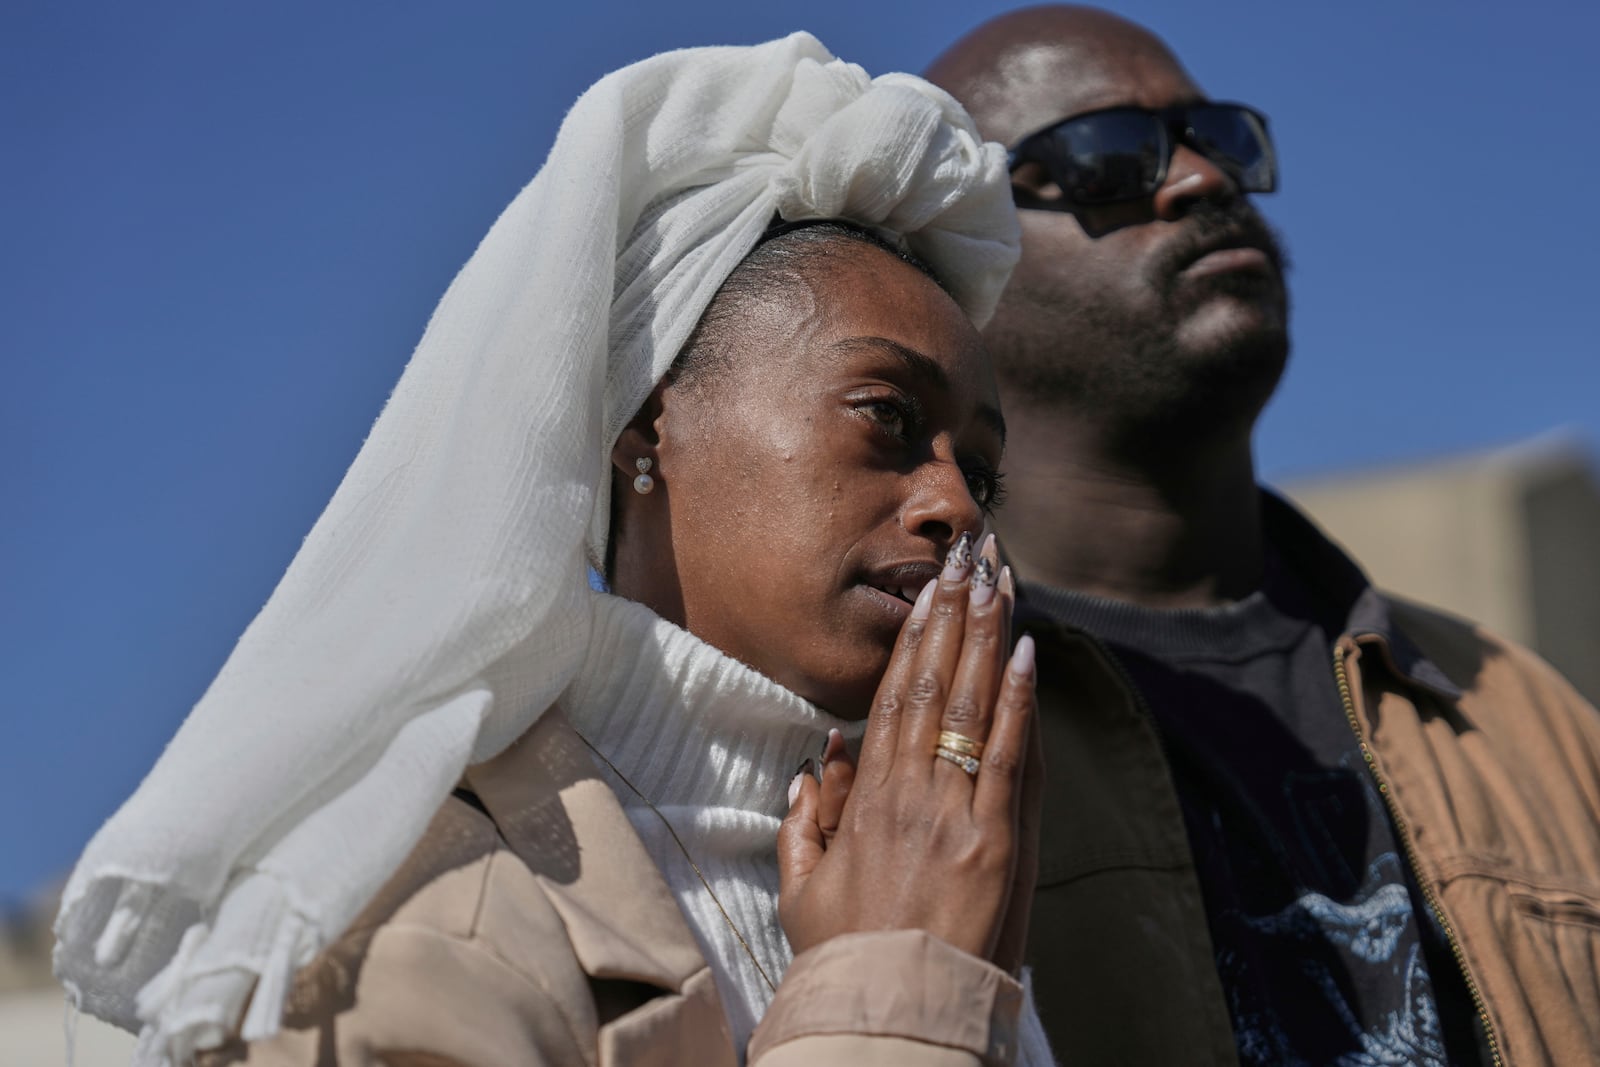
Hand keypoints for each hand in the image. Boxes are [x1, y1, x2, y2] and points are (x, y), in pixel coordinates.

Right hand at [777, 534, 1037, 961]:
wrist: (894, 1013)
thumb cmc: (848, 959)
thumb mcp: (802, 893)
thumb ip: (802, 827)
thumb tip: (813, 770)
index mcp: (863, 802)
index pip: (892, 702)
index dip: (912, 643)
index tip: (925, 596)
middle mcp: (909, 794)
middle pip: (934, 688)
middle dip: (953, 620)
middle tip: (968, 563)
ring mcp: (956, 815)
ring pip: (974, 708)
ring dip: (988, 640)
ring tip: (1000, 585)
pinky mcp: (999, 843)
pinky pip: (1011, 758)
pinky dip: (1021, 703)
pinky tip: (1028, 656)